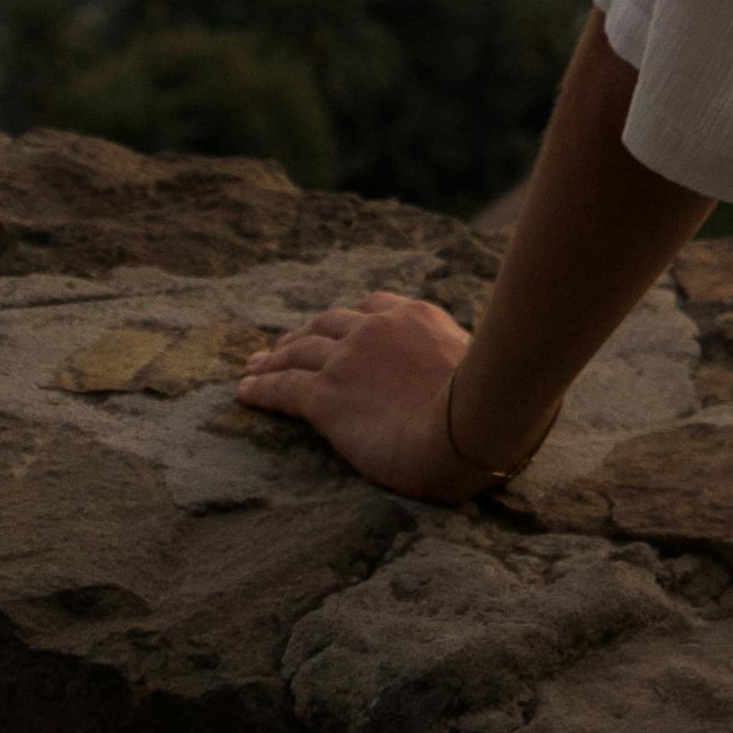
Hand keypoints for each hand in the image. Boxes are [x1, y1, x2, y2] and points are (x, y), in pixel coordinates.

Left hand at [234, 286, 533, 501]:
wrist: (470, 424)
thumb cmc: (487, 405)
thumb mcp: (479, 366)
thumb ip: (459, 360)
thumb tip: (477, 373)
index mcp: (415, 317)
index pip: (371, 308)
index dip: (346, 320)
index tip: (335, 328)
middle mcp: (376, 328)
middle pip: (327, 324)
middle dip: (303, 334)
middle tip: (284, 345)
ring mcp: (348, 359)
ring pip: (299, 351)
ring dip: (274, 358)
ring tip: (255, 365)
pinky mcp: (326, 396)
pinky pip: (283, 386)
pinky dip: (260, 386)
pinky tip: (244, 391)